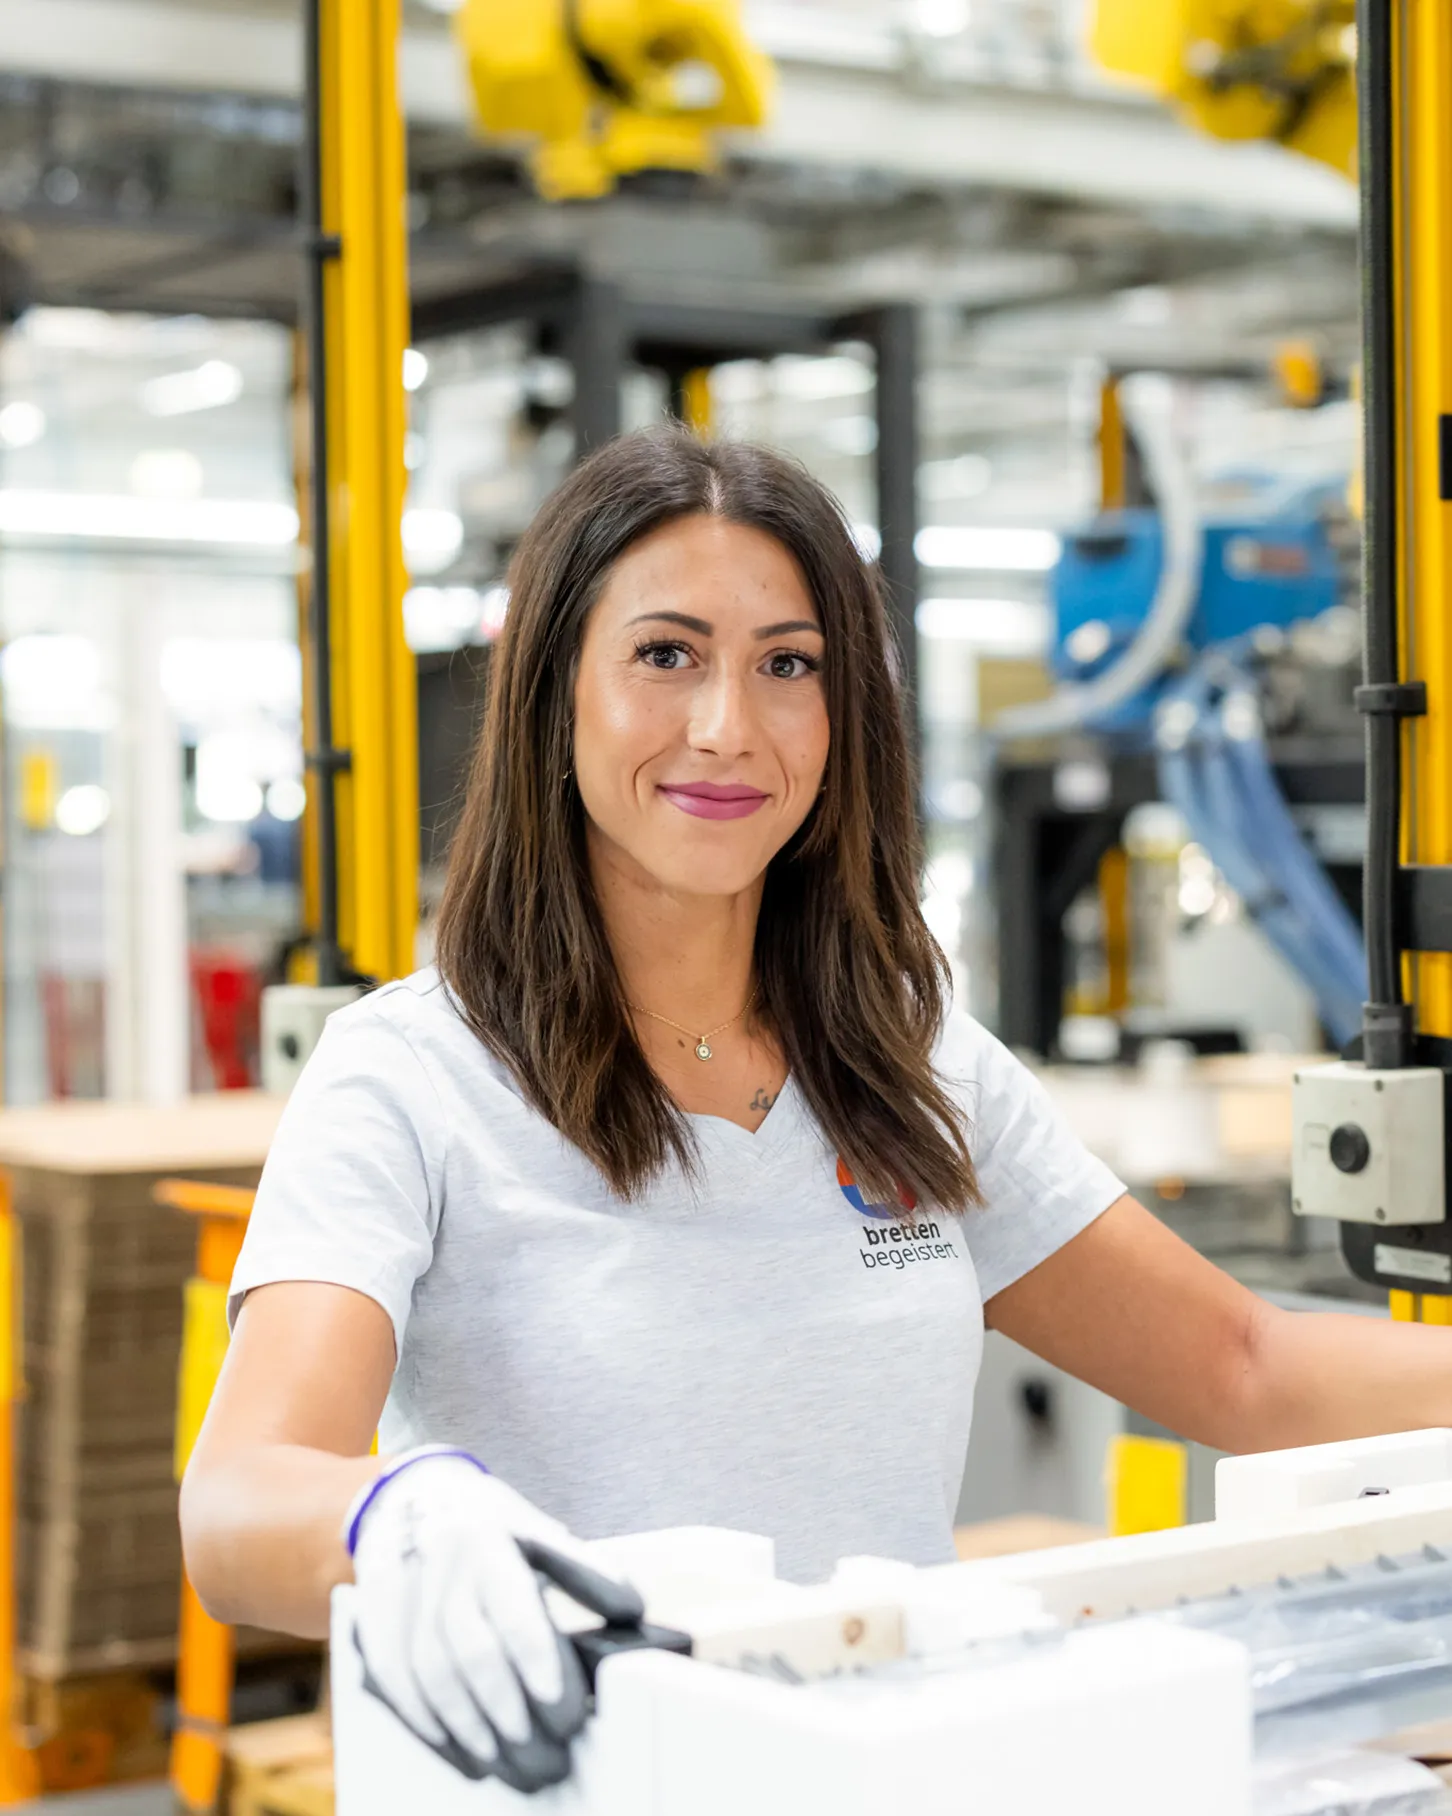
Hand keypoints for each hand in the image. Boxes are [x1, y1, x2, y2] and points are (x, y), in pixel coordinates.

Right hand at [349, 1451, 642, 1792]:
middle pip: (469, 1648)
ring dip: (468, 1724)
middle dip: (508, 1708)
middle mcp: (441, 1560)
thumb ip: (584, 1570)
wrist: (416, 1494)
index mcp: (490, 1536)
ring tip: (505, 1757)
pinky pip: (392, 1673)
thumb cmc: (491, 1524)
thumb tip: (631, 1611)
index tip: (559, 1703)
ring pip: (429, 1669)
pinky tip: (454, 1740)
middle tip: (546, 1749)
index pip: (512, 1604)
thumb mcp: (541, 1530)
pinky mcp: (374, 1612)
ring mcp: (403, 1587)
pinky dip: (422, 1715)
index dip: (535, 1658)